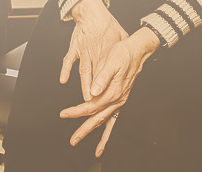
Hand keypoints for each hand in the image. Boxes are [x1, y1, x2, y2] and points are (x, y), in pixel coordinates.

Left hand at [60, 27, 160, 156]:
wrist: (137, 51)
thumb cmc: (123, 53)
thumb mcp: (111, 62)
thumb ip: (101, 78)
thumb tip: (92, 91)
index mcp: (113, 91)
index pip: (90, 105)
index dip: (76, 111)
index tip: (64, 113)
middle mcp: (117, 99)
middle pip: (97, 118)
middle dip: (84, 130)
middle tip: (73, 140)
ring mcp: (120, 100)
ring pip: (105, 121)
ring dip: (97, 133)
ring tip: (95, 150)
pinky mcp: (120, 99)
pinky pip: (114, 118)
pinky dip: (108, 129)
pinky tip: (105, 138)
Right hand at [61, 0, 127, 101]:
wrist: (92, 11)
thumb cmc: (108, 23)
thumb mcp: (122, 35)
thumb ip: (124, 49)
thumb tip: (131, 58)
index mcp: (107, 52)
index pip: (108, 72)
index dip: (107, 85)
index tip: (108, 96)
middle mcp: (95, 53)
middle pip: (96, 75)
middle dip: (95, 91)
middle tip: (95, 104)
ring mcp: (83, 51)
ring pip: (83, 71)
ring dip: (84, 85)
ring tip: (84, 99)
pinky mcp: (75, 47)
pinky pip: (68, 60)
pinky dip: (65, 70)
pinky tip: (63, 80)